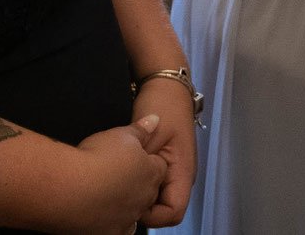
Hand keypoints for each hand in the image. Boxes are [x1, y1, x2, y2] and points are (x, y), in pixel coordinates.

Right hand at [57, 117, 167, 234]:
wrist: (68, 188)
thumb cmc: (96, 158)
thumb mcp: (121, 134)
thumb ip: (141, 129)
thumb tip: (156, 119)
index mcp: (151, 173)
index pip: (159, 167)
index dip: (146, 160)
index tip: (131, 157)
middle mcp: (144, 198)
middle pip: (148, 190)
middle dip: (137, 182)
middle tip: (117, 173)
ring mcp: (128, 217)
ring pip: (135, 211)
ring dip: (126, 203)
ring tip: (108, 192)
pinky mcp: (110, 232)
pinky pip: (119, 229)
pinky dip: (114, 221)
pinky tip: (102, 212)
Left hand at [133, 79, 197, 226]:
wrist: (166, 86)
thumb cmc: (162, 106)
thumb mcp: (151, 135)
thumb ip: (143, 165)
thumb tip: (130, 192)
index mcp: (183, 172)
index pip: (174, 212)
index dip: (153, 216)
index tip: (132, 201)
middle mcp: (180, 177)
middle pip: (164, 210)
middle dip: (143, 206)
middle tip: (121, 190)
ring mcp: (171, 171)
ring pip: (156, 199)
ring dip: (139, 195)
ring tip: (121, 180)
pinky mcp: (162, 166)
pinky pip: (151, 186)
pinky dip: (138, 185)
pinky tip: (124, 173)